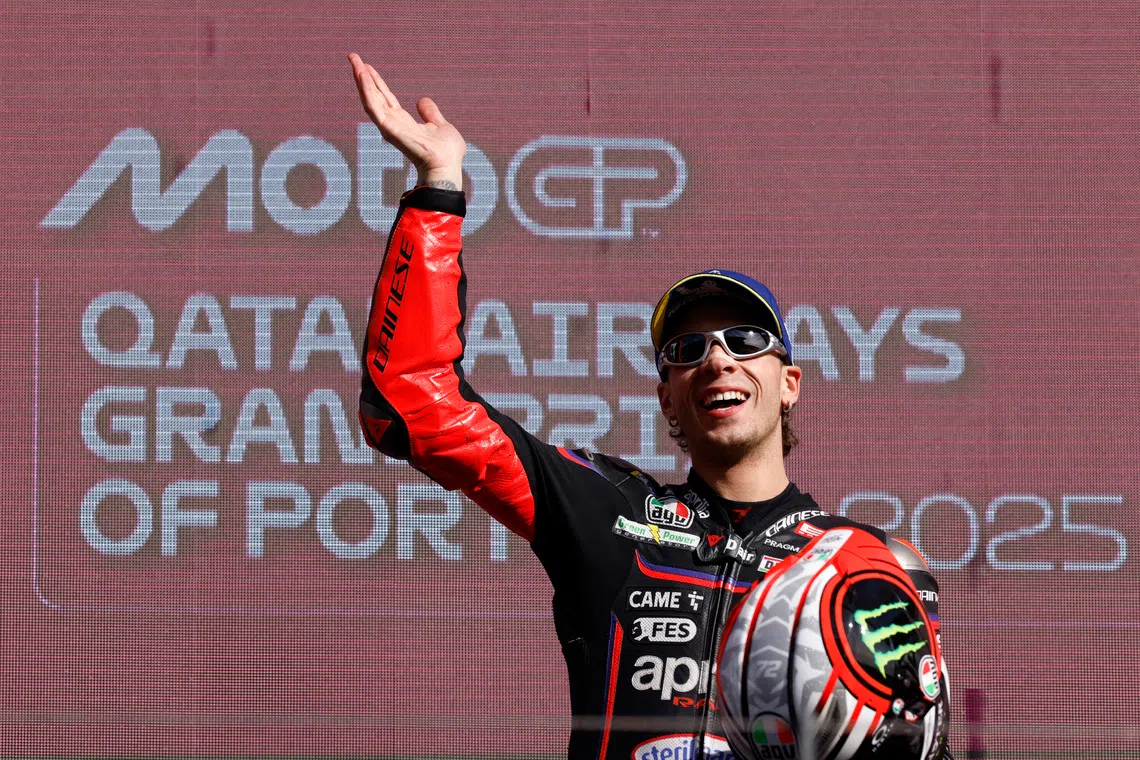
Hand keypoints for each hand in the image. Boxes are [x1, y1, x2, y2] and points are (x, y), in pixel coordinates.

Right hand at [348, 53, 465, 190]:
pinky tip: (362, 75)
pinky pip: (373, 107)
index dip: (376, 82)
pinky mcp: (389, 128)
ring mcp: (389, 126)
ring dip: (361, 79)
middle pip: (374, 95)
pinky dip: (366, 90)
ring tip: (354, 60)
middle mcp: (393, 123)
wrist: (447, 165)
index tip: (368, 66)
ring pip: (370, 99)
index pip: (385, 98)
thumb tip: (422, 101)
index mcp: (403, 122)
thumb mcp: (440, 125)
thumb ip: (430, 113)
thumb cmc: (446, 152)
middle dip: (363, 76)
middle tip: (353, 57)